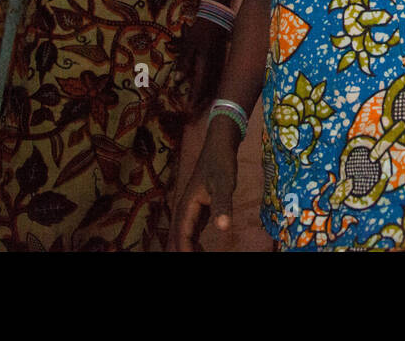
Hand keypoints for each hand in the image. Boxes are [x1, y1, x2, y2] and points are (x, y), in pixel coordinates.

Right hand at [172, 119, 239, 250]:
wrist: (219, 144)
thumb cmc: (221, 163)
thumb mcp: (224, 184)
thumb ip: (223, 205)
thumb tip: (224, 228)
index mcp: (186, 207)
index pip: (182, 238)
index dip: (186, 252)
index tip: (193, 261)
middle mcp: (185, 210)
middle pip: (180, 239)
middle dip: (185, 251)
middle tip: (198, 258)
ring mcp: (191, 209)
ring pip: (186, 235)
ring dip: (190, 248)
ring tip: (200, 256)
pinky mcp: (199, 207)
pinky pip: (193, 230)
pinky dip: (195, 242)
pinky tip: (202, 249)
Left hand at [173, 17, 229, 113]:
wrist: (217, 19)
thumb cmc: (200, 31)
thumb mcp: (188, 45)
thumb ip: (184, 63)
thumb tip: (178, 80)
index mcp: (205, 63)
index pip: (199, 85)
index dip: (194, 97)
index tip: (190, 108)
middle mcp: (214, 67)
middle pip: (209, 88)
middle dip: (201, 100)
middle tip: (194, 111)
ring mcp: (220, 64)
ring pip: (215, 85)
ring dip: (207, 96)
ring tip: (200, 105)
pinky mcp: (222, 61)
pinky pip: (218, 79)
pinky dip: (213, 88)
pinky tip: (209, 91)